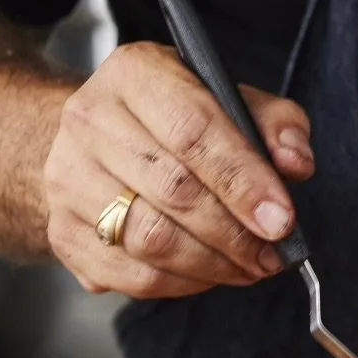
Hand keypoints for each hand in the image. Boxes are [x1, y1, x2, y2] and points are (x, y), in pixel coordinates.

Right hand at [43, 42, 313, 298]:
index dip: (243, 180)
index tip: (282, 218)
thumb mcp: (226, 95)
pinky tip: (209, 274)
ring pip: (149, 239)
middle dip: (235, 232)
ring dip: (212, 264)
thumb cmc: (170, 115)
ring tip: (250, 266)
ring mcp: (67, 178)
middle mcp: (90, 121)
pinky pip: (129, 273)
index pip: (193, 131)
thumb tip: (296, 162)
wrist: (93, 135)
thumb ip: (273, 122)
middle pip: (173, 189)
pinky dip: (180, 284)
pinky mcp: (61, 230)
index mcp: (135, 74)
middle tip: (274, 252)